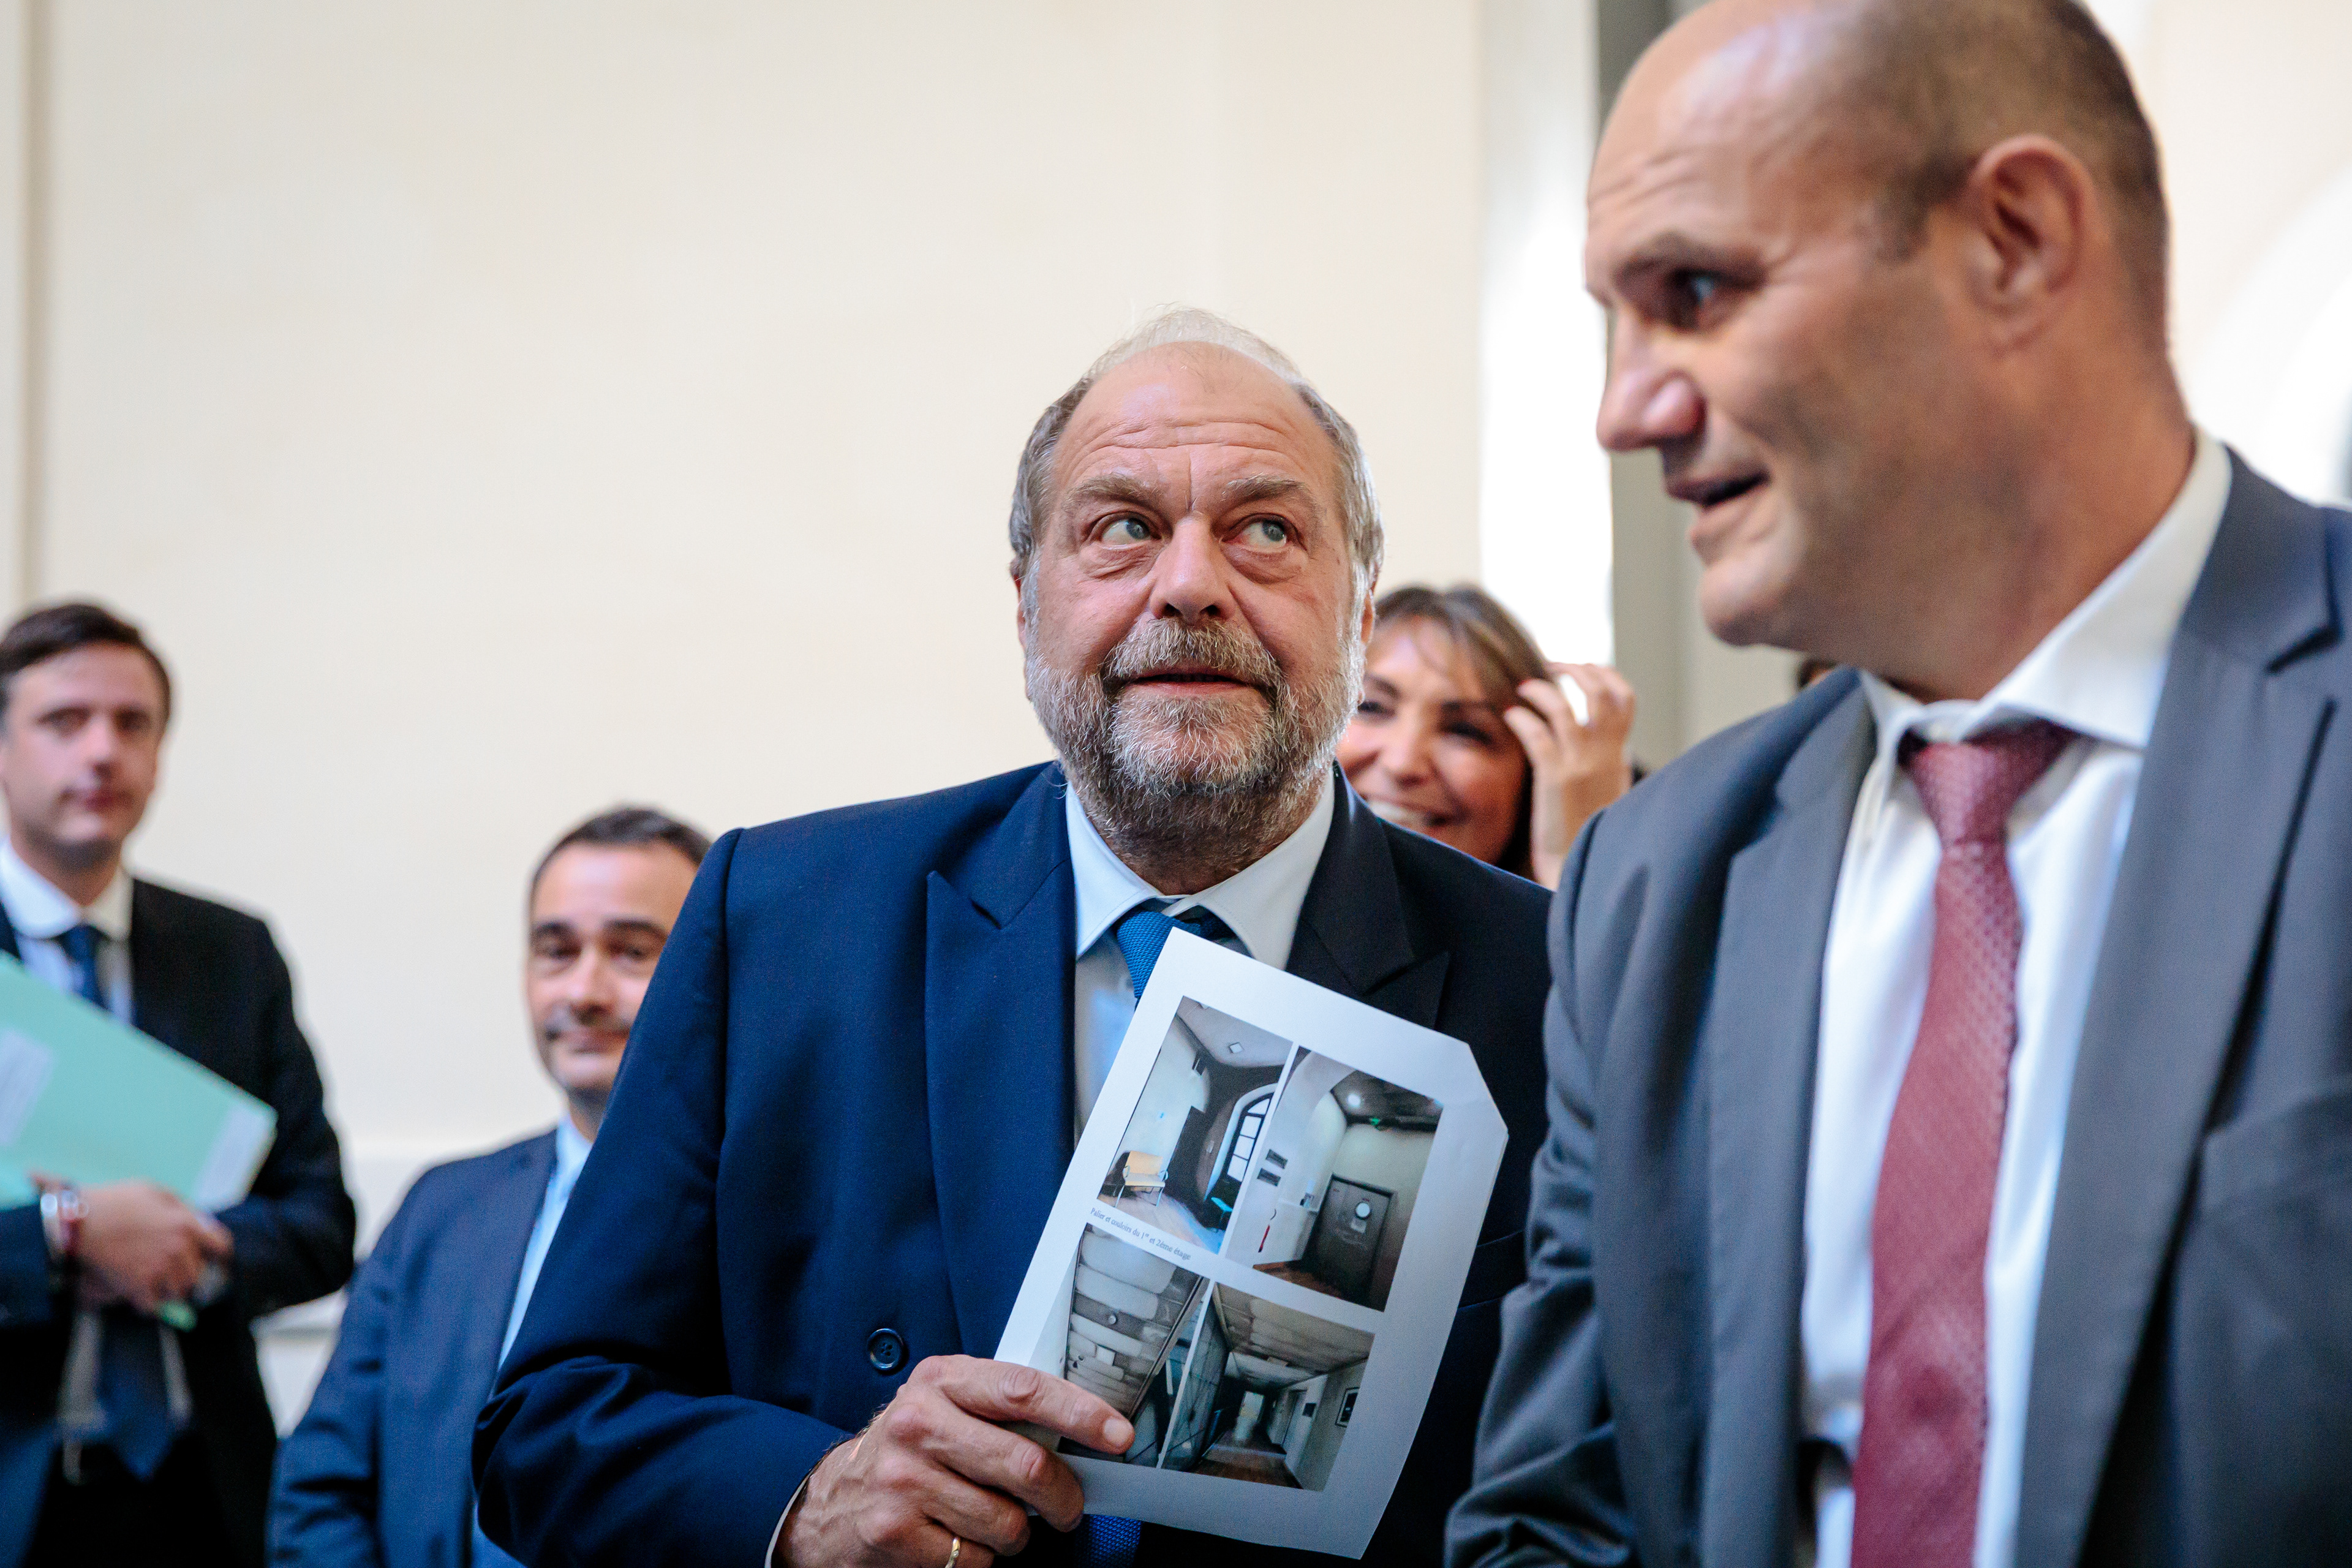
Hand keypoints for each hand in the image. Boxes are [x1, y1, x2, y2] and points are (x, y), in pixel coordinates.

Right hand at [73, 1182, 232, 1314]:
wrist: (77, 1223)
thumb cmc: (114, 1202)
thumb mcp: (155, 1191)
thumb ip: (182, 1207)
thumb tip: (202, 1223)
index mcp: (186, 1224)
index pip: (221, 1246)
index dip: (219, 1255)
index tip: (214, 1261)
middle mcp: (178, 1248)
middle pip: (198, 1273)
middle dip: (188, 1273)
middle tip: (173, 1273)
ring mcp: (159, 1269)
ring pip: (179, 1292)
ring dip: (170, 1290)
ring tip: (157, 1284)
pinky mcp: (138, 1286)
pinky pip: (155, 1306)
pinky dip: (149, 1304)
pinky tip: (141, 1295)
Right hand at [778, 1356, 1131, 1567]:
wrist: (836, 1499)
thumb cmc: (911, 1448)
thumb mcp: (949, 1405)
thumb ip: (1004, 1408)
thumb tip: (1085, 1432)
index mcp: (942, 1381)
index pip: (1024, 1389)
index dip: (1080, 1413)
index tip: (1117, 1435)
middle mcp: (919, 1423)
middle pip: (1025, 1464)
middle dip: (1063, 1496)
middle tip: (1069, 1507)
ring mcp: (904, 1479)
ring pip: (1006, 1522)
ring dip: (1016, 1533)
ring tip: (991, 1518)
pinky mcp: (894, 1531)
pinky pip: (974, 1558)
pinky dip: (980, 1557)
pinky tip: (957, 1536)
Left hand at [1502, 662, 1635, 889]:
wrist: (1580, 872)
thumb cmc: (1587, 838)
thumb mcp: (1608, 794)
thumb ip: (1605, 764)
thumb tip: (1593, 741)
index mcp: (1617, 757)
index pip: (1624, 700)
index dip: (1605, 675)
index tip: (1583, 666)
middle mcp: (1604, 756)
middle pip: (1600, 692)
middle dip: (1577, 669)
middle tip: (1552, 663)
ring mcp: (1580, 766)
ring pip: (1564, 708)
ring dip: (1542, 689)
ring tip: (1523, 687)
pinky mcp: (1555, 779)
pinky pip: (1537, 734)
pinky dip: (1523, 718)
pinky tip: (1511, 716)